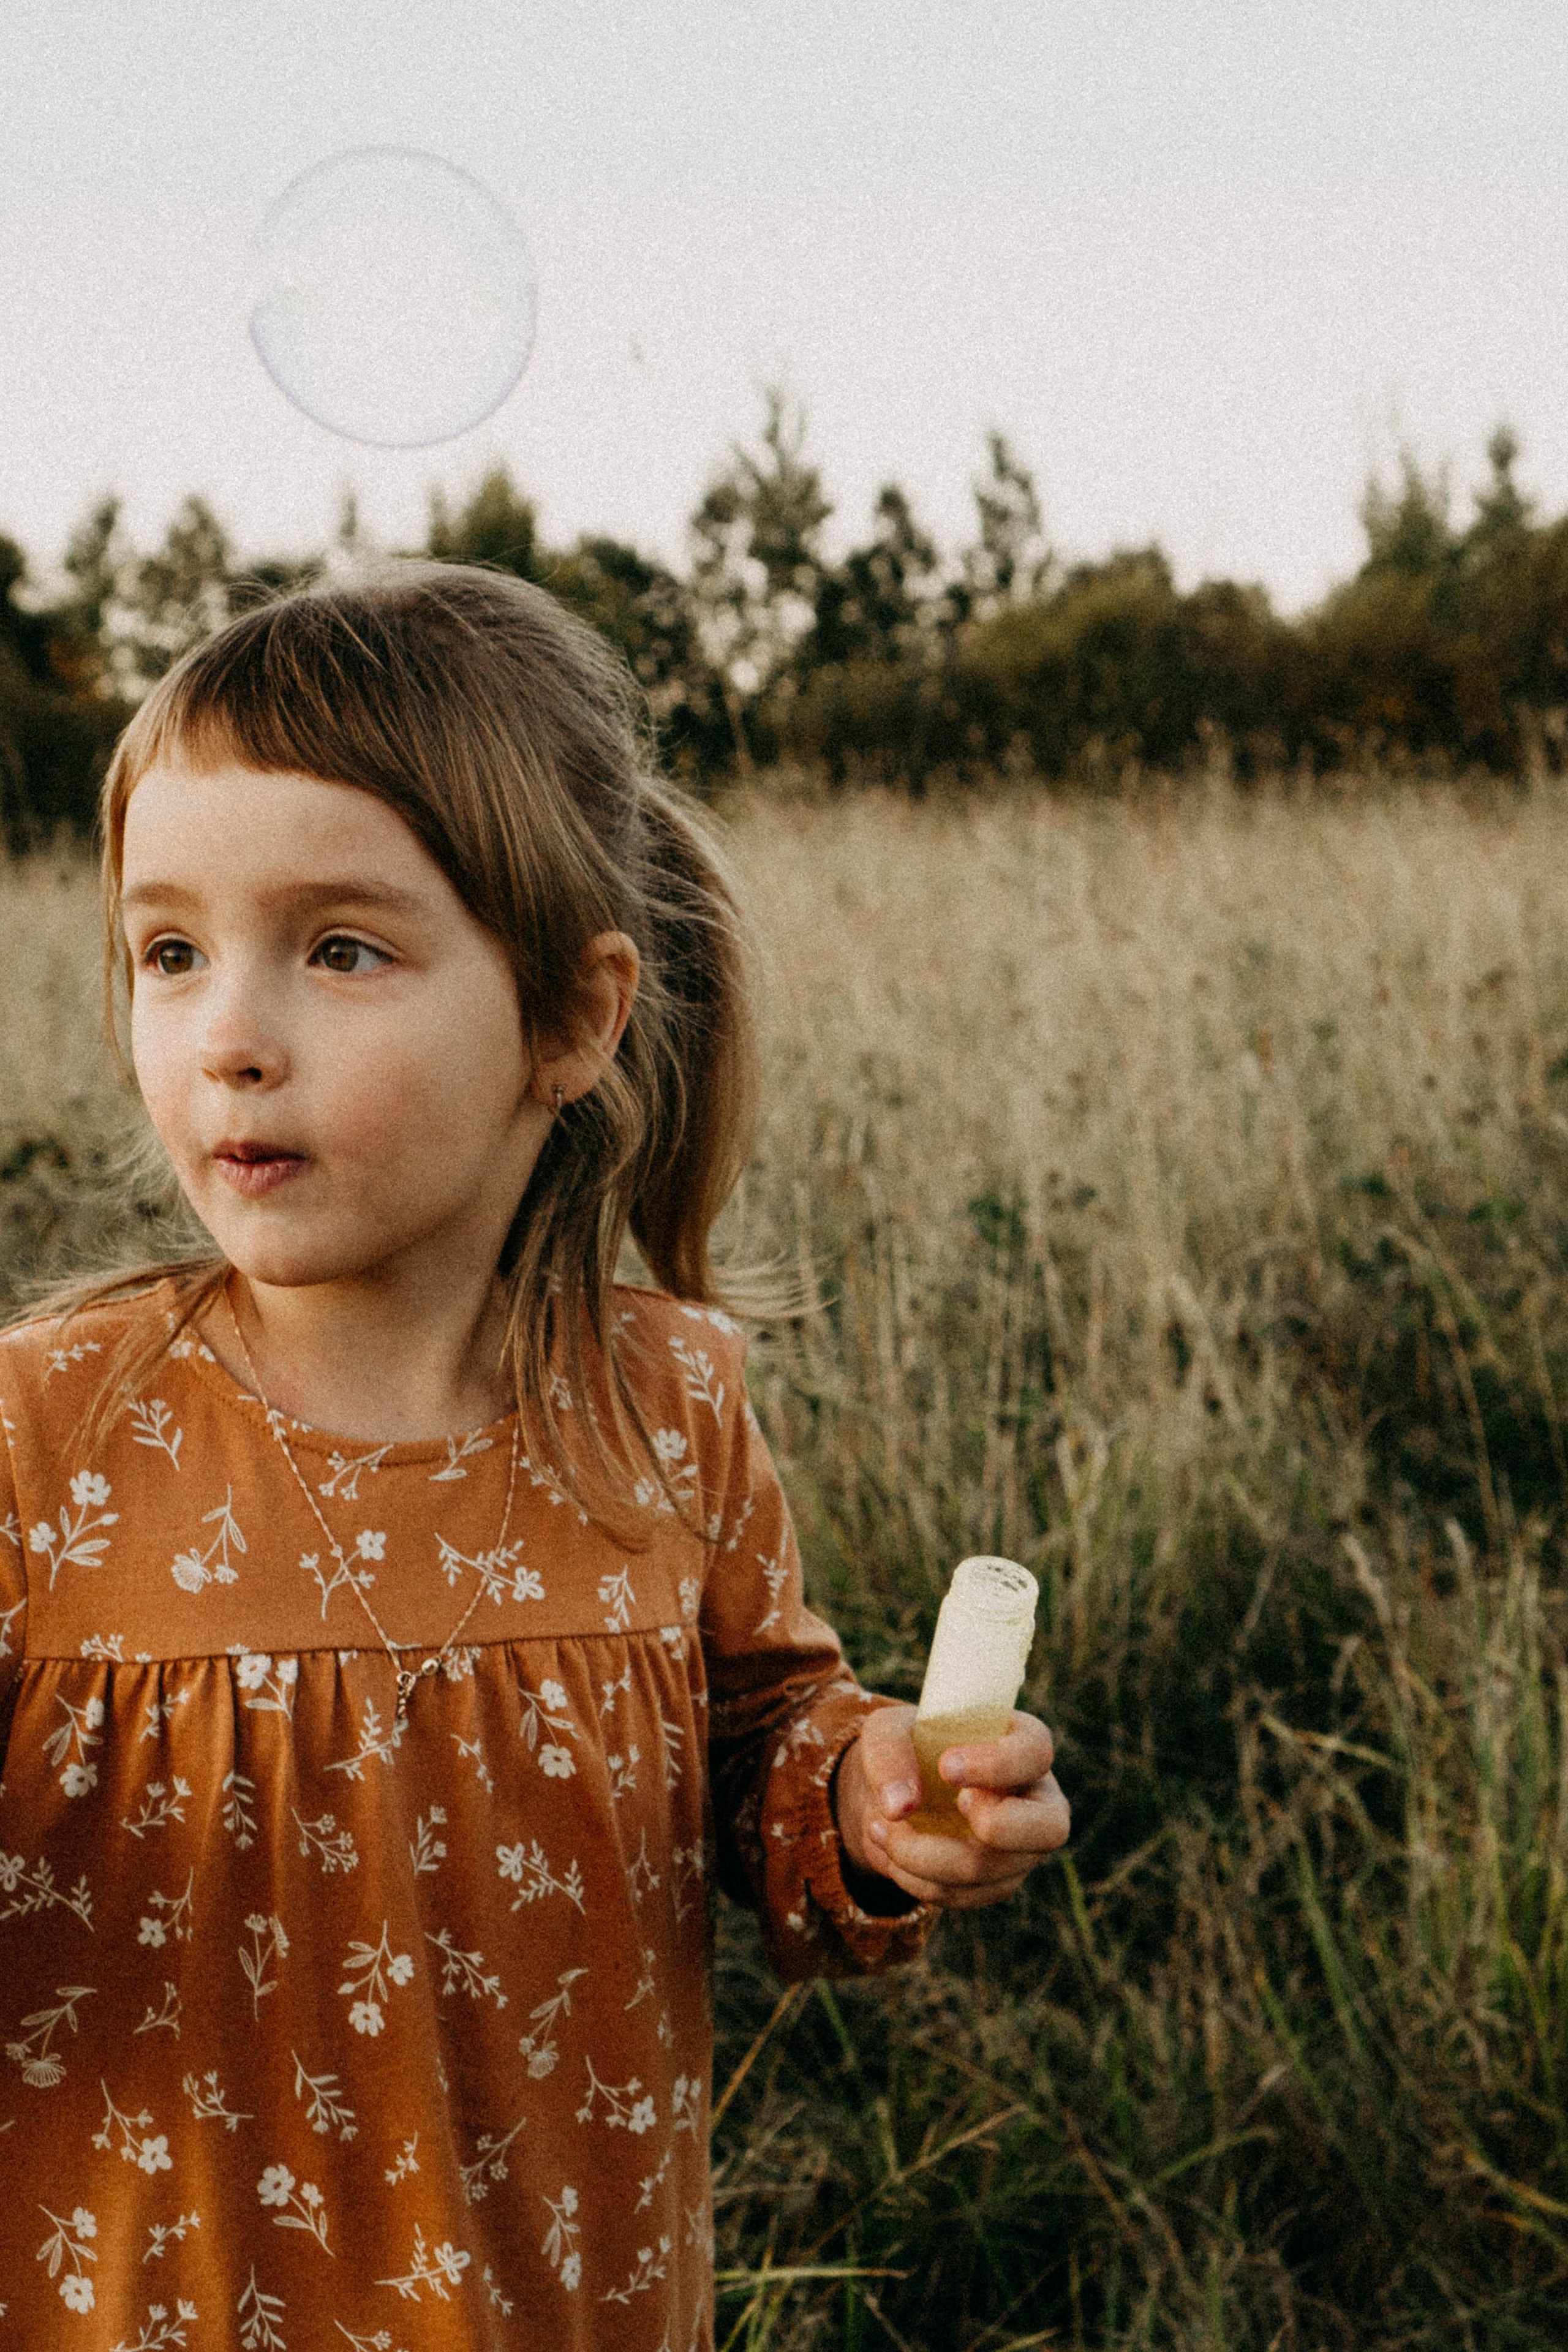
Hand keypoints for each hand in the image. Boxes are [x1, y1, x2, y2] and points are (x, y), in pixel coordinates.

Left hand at [832, 1704, 1069, 1911]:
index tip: (947, 1766)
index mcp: (1023, 1745)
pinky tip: (891, 1851)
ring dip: (924, 1856)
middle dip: (996, 1826)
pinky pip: (962, 1895)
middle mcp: (1036, 1801)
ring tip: (880, 1827)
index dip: (998, 1764)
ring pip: (989, 1870)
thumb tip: (899, 1807)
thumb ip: (890, 1754)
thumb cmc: (907, 1745)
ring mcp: (1021, 1849)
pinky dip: (916, 1878)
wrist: (899, 1787)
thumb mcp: (888, 1730)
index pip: (1036, 1753)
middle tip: (954, 1806)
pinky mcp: (996, 1883)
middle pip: (1049, 1829)